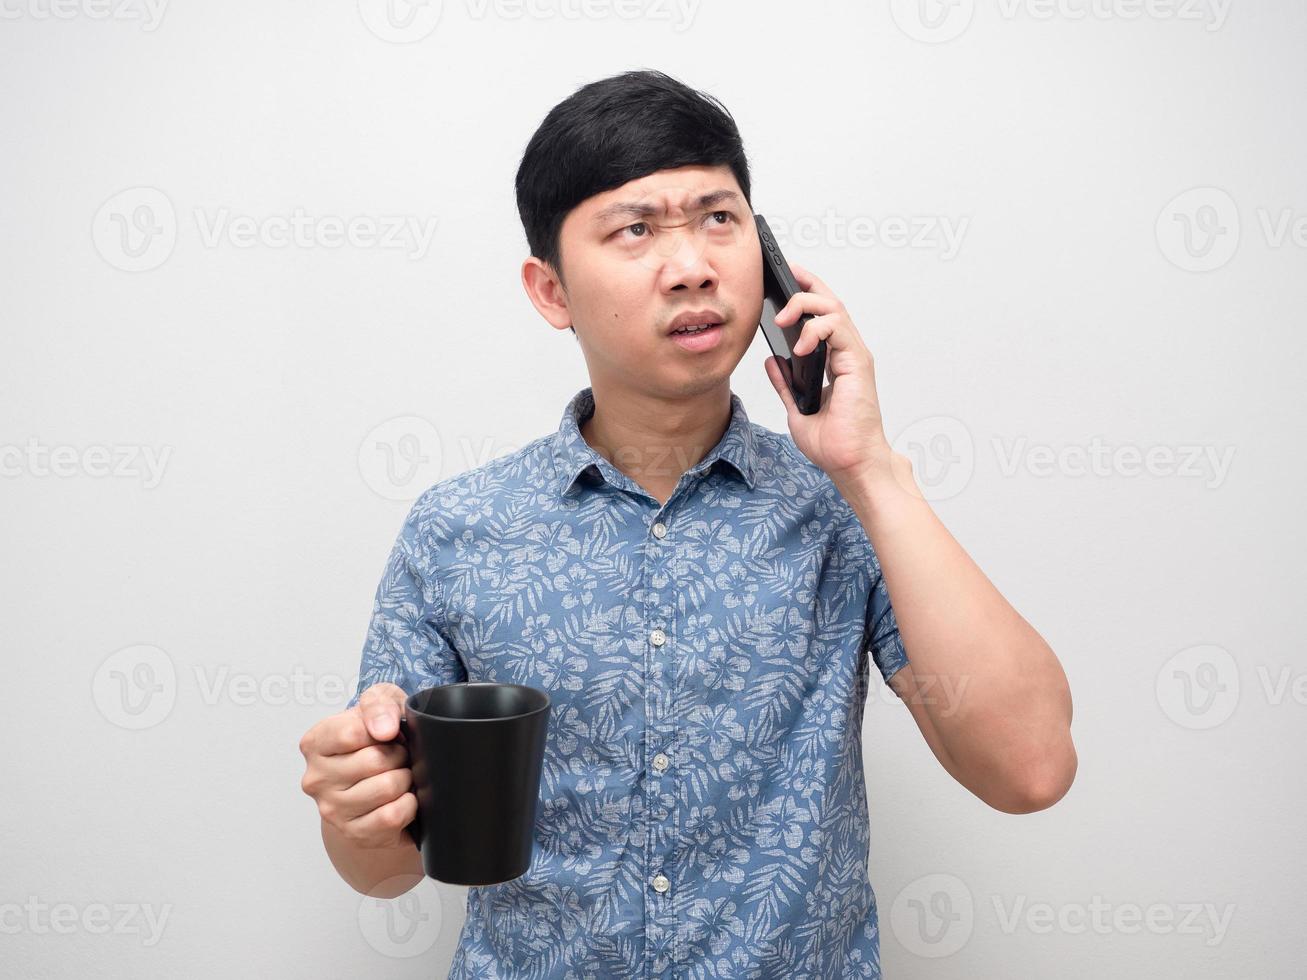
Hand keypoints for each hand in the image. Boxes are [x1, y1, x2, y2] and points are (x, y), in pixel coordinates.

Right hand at [299, 683, 416, 849]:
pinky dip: (409, 804)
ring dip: (405, 779)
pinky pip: (393, 815)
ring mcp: (332, 809)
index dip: (384, 730)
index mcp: (315, 743)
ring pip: (387, 788)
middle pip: (374, 761)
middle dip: (399, 755)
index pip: (352, 733)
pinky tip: (402, 798)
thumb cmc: (377, 740)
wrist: (379, 783)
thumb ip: (379, 704)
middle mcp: (316, 778)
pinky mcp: (354, 833)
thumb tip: (384, 729)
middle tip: (398, 757)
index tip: (387, 734)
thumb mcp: (379, 705)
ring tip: (399, 776)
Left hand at [762, 262, 896, 487]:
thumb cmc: (834, 444)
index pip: (822, 318)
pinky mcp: (857, 363)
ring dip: (806, 306)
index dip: (805, 295)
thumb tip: (772, 361)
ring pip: (834, 310)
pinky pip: (839, 330)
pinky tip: (800, 344)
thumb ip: (786, 384)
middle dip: (807, 285)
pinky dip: (817, 330)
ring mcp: (854, 357)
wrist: (850, 464)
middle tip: (786, 276)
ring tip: (783, 319)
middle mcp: (847, 354)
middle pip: (830, 304)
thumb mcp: (797, 409)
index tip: (784, 281)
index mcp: (835, 362)